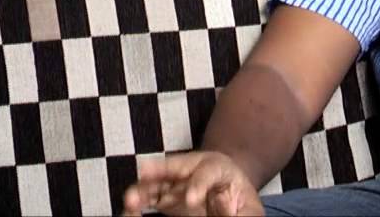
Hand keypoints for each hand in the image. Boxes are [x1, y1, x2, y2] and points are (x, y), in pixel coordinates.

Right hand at [122, 150, 263, 216]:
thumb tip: (230, 216)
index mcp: (219, 168)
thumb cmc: (240, 200)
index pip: (208, 172)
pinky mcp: (164, 196)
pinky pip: (148, 197)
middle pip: (175, 166)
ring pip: (156, 180)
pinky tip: (130, 209)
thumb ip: (240, 215)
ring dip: (142, 188)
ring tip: (130, 200)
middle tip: (146, 178)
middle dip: (159, 172)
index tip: (191, 199)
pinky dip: (138, 202)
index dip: (198, 184)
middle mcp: (194, 169)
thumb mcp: (249, 209)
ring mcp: (176, 181)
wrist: (230, 189)